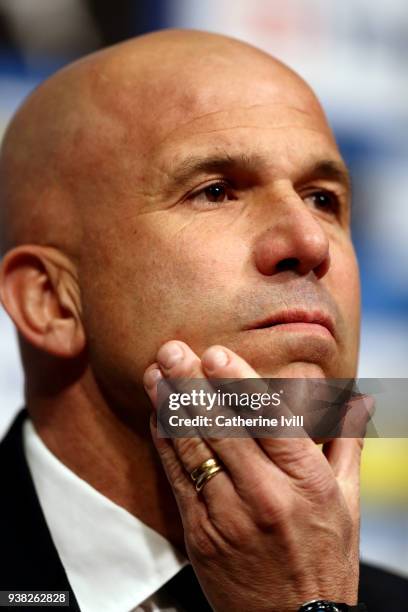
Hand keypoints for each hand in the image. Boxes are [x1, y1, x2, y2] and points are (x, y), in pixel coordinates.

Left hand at [143, 341, 370, 611]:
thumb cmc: (325, 558)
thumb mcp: (348, 501)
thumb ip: (347, 442)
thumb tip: (357, 400)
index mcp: (307, 482)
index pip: (269, 420)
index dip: (238, 384)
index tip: (215, 354)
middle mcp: (266, 497)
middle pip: (223, 428)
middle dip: (193, 384)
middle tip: (172, 349)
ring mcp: (228, 517)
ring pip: (194, 449)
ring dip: (171, 407)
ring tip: (155, 373)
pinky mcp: (200, 535)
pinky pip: (178, 479)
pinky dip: (166, 444)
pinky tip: (157, 416)